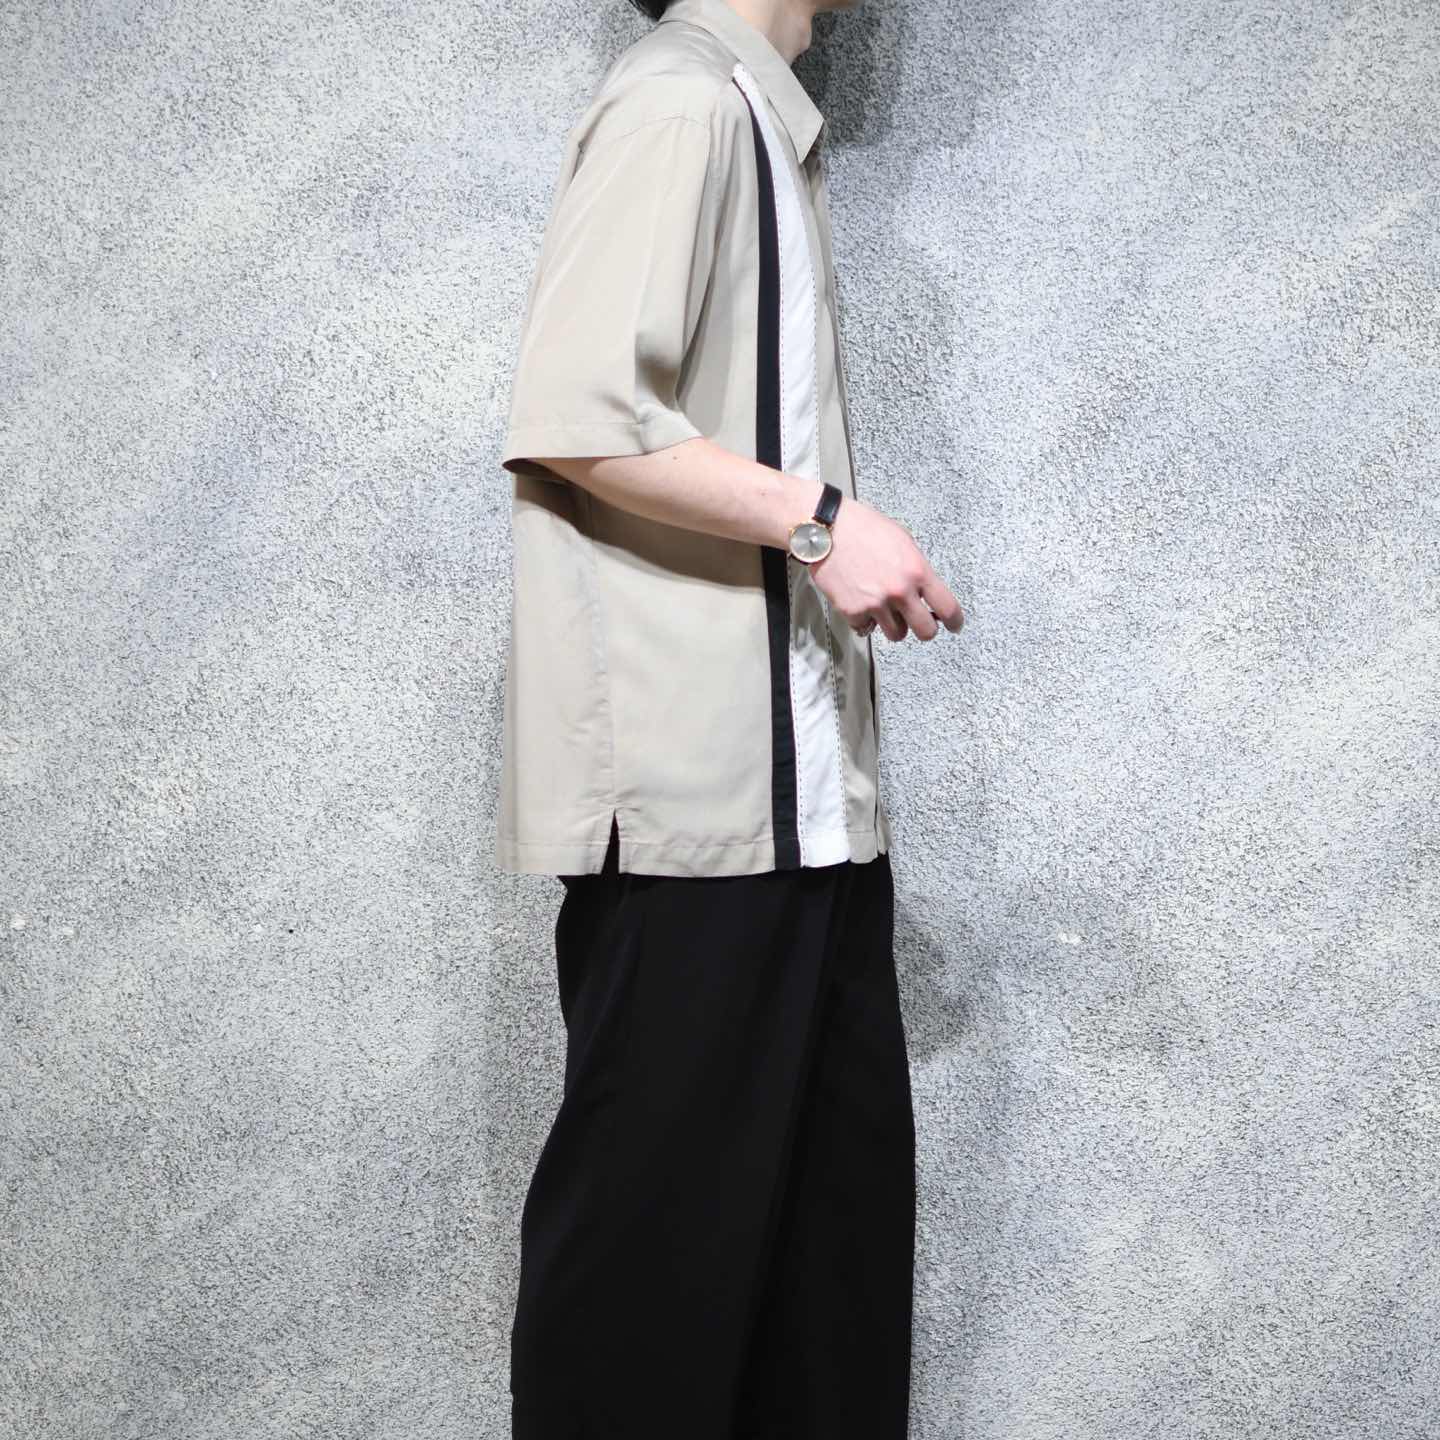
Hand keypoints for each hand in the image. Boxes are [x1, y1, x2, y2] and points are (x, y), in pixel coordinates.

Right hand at [808, 498, 963, 642]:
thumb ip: (916, 568)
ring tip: (885, 610)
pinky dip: (864, 621)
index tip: (954, 625)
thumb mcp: (902, 540)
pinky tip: (860, 602)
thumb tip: (923, 589)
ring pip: (897, 634)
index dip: (954, 621)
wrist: (827, 531)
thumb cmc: (863, 528)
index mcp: (917, 571)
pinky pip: (866, 628)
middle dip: (925, 630)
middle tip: (918, 623)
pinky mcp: (853, 612)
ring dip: (894, 626)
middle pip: (926, 632)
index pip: (948, 607)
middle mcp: (900, 591)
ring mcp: (876, 604)